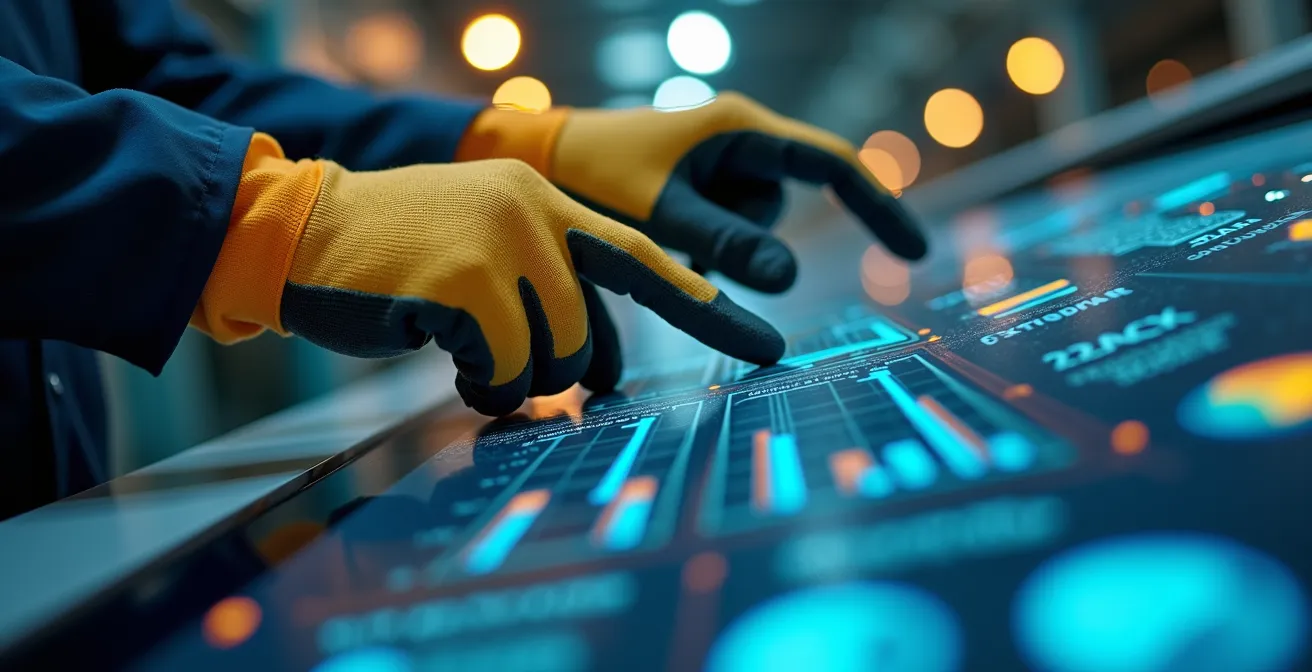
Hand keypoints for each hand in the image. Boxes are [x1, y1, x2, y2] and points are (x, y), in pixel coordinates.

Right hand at [193, 135, 782, 415]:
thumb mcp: (485, 258)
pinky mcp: (466, 282)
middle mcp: (535, 211)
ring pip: (552, 358)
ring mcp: (502, 241)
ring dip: (509, 378)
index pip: (643, 258)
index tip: (764, 341)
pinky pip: (506, 371)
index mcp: (547, 201)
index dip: (703, 305)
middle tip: (496, 362)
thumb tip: (602, 371)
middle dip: (551, 369)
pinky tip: (440, 351)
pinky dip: (479, 383)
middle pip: (589, 334)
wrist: (300, 232)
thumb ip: (550, 295)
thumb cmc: (397, 258)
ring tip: (461, 349)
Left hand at [457, 91, 926, 292]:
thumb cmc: (597, 174)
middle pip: (781, 208)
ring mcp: (722, 165)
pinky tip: (660, 233)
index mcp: (740, 129)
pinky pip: (728, 231)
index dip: (879, 207)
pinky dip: (704, 245)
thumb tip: (789, 278)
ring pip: (754, 227)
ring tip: (657, 225)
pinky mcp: (704, 188)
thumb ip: (725, 244)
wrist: (545, 158)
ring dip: (717, 243)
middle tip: (675, 229)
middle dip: (742, 236)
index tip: (912, 255)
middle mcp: (740, 140)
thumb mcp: (662, 213)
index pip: (832, 166)